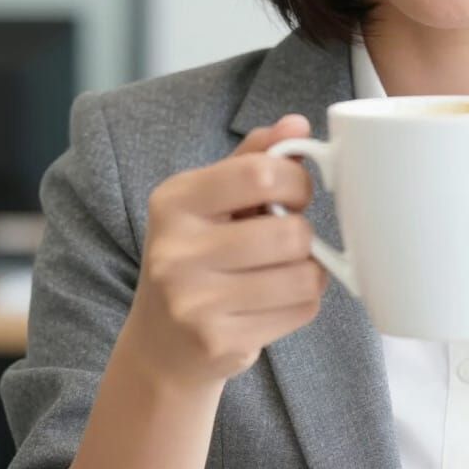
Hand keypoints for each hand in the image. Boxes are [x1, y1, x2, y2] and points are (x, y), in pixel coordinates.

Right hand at [121, 114, 327, 389]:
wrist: (160, 344)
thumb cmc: (197, 254)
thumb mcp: (212, 198)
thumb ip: (255, 157)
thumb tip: (297, 124)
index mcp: (174, 200)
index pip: (260, 174)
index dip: (296, 180)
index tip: (295, 191)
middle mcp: (176, 251)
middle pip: (290, 232)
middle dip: (303, 233)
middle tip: (287, 236)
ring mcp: (194, 303)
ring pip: (304, 275)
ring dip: (308, 270)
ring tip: (283, 269)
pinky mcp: (219, 342)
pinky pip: (301, 309)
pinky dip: (303, 301)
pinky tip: (275, 300)